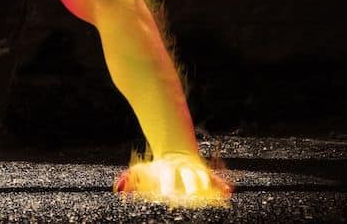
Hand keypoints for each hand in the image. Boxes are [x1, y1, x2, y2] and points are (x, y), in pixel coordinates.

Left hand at [114, 152, 230, 206]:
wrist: (176, 150)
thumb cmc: (158, 167)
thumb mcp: (144, 170)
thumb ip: (133, 179)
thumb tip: (119, 189)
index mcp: (168, 168)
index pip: (167, 176)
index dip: (168, 185)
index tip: (167, 195)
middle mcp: (183, 168)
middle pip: (188, 175)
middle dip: (191, 185)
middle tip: (192, 196)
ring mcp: (195, 169)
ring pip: (203, 175)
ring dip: (208, 184)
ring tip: (214, 195)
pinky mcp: (205, 173)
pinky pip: (214, 178)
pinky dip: (220, 184)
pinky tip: (227, 192)